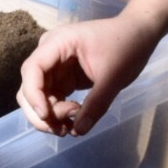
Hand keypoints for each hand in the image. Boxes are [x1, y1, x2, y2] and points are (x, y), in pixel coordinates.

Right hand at [16, 14, 160, 135]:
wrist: (138, 36)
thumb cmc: (126, 47)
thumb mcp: (114, 77)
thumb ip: (96, 104)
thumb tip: (78, 131)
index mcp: (58, 43)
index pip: (32, 70)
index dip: (33, 95)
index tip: (47, 115)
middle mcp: (50, 54)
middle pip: (29, 87)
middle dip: (41, 112)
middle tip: (64, 128)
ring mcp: (55, 68)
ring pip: (38, 98)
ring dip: (49, 117)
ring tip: (71, 128)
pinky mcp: (63, 79)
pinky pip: (52, 101)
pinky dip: (58, 115)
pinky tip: (74, 124)